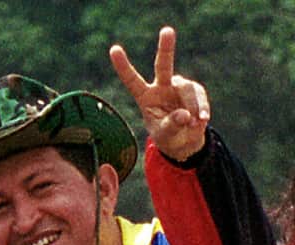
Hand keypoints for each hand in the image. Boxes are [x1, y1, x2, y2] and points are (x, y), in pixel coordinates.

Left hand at [109, 26, 208, 161]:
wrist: (184, 141)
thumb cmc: (167, 136)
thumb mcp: (165, 135)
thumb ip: (171, 125)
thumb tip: (184, 115)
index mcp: (145, 97)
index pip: (131, 80)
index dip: (123, 66)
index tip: (114, 49)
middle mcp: (161, 87)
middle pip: (163, 65)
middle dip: (166, 48)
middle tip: (167, 30)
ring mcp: (178, 86)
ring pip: (188, 89)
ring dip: (193, 107)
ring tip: (195, 123)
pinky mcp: (194, 90)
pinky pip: (199, 96)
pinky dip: (202, 109)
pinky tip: (202, 120)